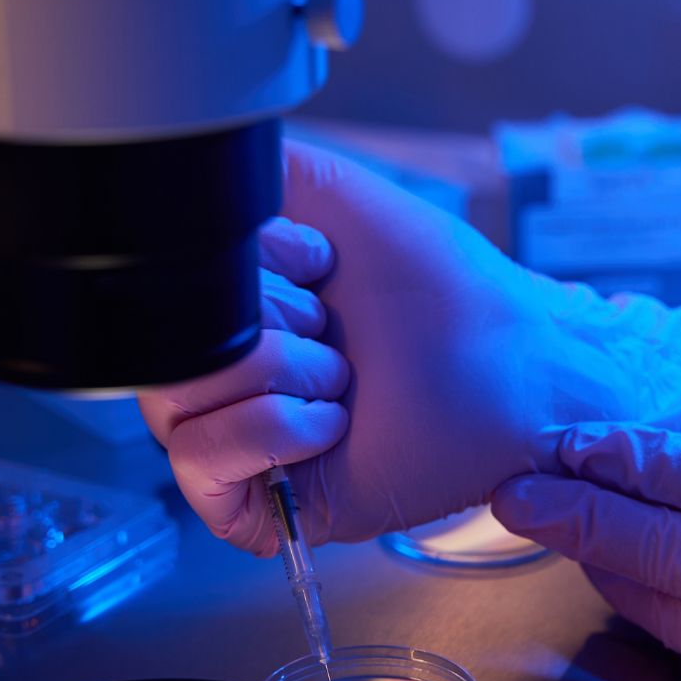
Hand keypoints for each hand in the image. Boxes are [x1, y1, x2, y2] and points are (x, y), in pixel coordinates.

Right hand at [141, 141, 680, 548]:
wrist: (512, 363)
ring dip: (275, 373)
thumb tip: (180, 180)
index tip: (318, 262)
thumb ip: (251, 178)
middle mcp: (234, 374)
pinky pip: (197, 463)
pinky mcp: (262, 502)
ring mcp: (243, 440)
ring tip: (342, 377)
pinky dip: (264, 430)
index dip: (246, 264)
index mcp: (241, 308)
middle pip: (168, 343)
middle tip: (335, 331)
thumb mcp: (337, 198)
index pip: (171, 284)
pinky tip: (326, 422)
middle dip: (266, 322)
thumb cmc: (445, 291)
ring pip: (175, 400)